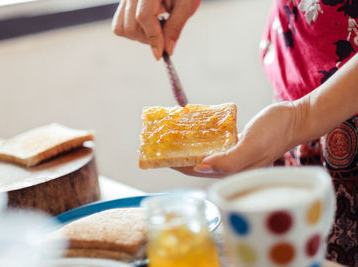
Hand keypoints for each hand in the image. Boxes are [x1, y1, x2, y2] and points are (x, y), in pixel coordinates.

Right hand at [112, 0, 200, 59]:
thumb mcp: (187, 4)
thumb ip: (175, 27)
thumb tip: (167, 50)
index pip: (143, 17)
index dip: (153, 38)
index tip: (160, 54)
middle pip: (130, 26)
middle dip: (148, 38)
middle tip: (164, 35)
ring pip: (121, 27)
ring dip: (140, 36)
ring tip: (157, 28)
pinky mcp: (125, 2)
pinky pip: (120, 23)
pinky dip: (134, 30)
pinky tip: (150, 24)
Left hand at [174, 102, 300, 177]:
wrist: (296, 118)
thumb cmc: (276, 132)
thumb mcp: (252, 146)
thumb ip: (228, 160)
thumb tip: (200, 167)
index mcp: (234, 171)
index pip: (200, 170)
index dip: (180, 165)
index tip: (163, 158)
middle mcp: (233, 166)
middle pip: (201, 164)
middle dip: (182, 158)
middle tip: (165, 147)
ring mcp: (237, 155)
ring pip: (208, 154)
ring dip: (192, 148)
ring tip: (176, 139)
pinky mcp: (240, 144)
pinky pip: (218, 144)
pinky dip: (206, 140)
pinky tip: (198, 132)